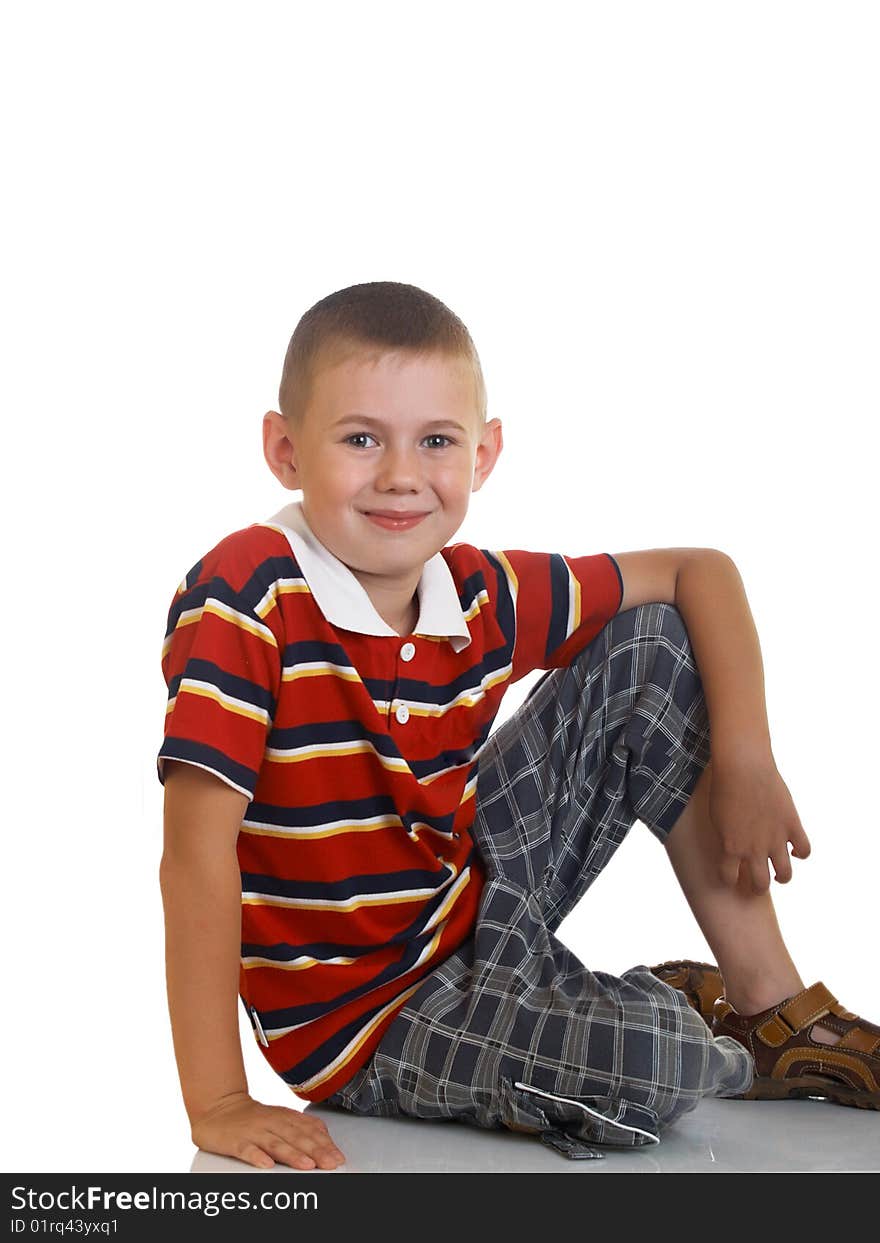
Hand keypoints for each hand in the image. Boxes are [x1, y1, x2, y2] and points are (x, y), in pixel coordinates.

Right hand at [190, 1091, 345, 1170]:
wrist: (217, 1107)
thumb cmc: (251, 1118)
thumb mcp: (279, 1117)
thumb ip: (300, 1126)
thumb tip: (324, 1135)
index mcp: (284, 1117)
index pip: (308, 1130)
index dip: (324, 1143)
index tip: (337, 1157)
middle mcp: (271, 1122)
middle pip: (296, 1137)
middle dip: (315, 1151)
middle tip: (330, 1163)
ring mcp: (253, 1132)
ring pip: (275, 1144)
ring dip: (292, 1155)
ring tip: (307, 1165)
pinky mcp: (235, 1141)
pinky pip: (247, 1150)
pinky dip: (257, 1157)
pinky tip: (267, 1165)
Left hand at [707, 754, 811, 891]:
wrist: (743, 766)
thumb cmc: (723, 785)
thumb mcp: (717, 817)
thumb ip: (726, 836)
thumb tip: (732, 848)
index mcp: (730, 847)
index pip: (728, 878)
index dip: (730, 879)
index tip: (731, 876)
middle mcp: (754, 849)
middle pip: (760, 883)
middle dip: (758, 887)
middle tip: (758, 882)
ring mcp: (775, 839)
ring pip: (785, 875)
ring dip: (782, 877)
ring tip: (779, 875)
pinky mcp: (792, 825)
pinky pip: (804, 850)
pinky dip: (801, 854)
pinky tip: (794, 850)